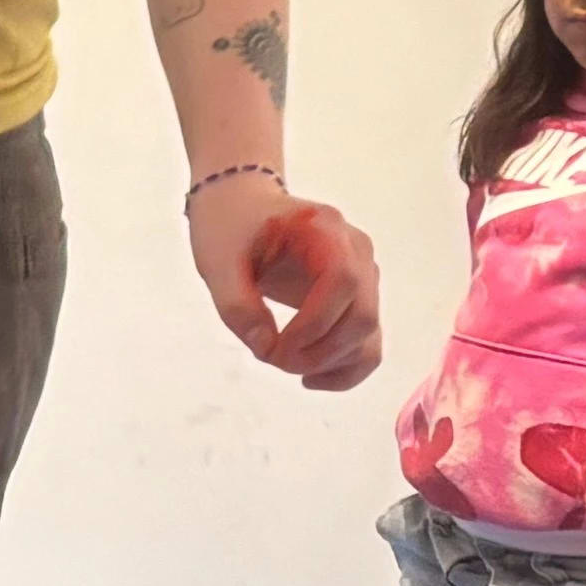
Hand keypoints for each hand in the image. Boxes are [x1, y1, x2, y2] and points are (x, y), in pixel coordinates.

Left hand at [192, 184, 383, 389]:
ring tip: (286, 364)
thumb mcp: (217, 262)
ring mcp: (363, 275)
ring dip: (331, 364)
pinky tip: (311, 378)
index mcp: (325, 230)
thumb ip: (237, 305)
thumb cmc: (229, 226)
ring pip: (368, 334)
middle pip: (362, 315)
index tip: (273, 349)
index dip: (314, 325)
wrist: (241, 206)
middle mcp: (356, 251)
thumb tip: (266, 348)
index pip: (342, 282)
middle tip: (272, 359)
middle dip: (320, 353)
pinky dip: (345, 368)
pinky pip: (366, 342)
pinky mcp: (357, 299)